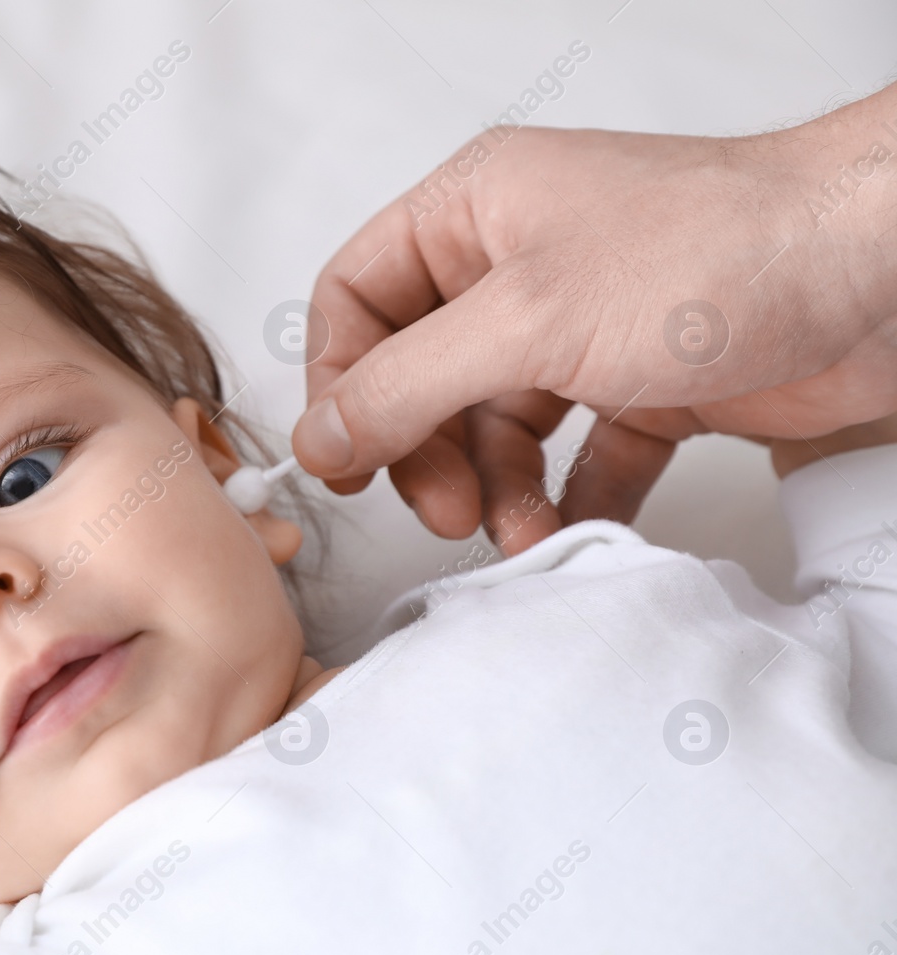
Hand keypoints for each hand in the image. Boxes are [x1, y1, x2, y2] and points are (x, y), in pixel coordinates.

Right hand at [295, 85, 896, 554]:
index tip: (343, 459)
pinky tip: (574, 527)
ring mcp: (584, 326)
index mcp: (476, 214)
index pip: (358, 298)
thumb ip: (407, 384)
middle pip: (421, 376)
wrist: (876, 273)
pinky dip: (569, 499)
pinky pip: (579, 455)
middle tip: (444, 507)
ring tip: (519, 532)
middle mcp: (521, 266)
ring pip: (498, 427)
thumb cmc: (717, 249)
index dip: (338, 381)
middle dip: (425, 452)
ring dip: (498, 491)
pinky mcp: (645, 381)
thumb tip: (322, 435)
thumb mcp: (526, 319)